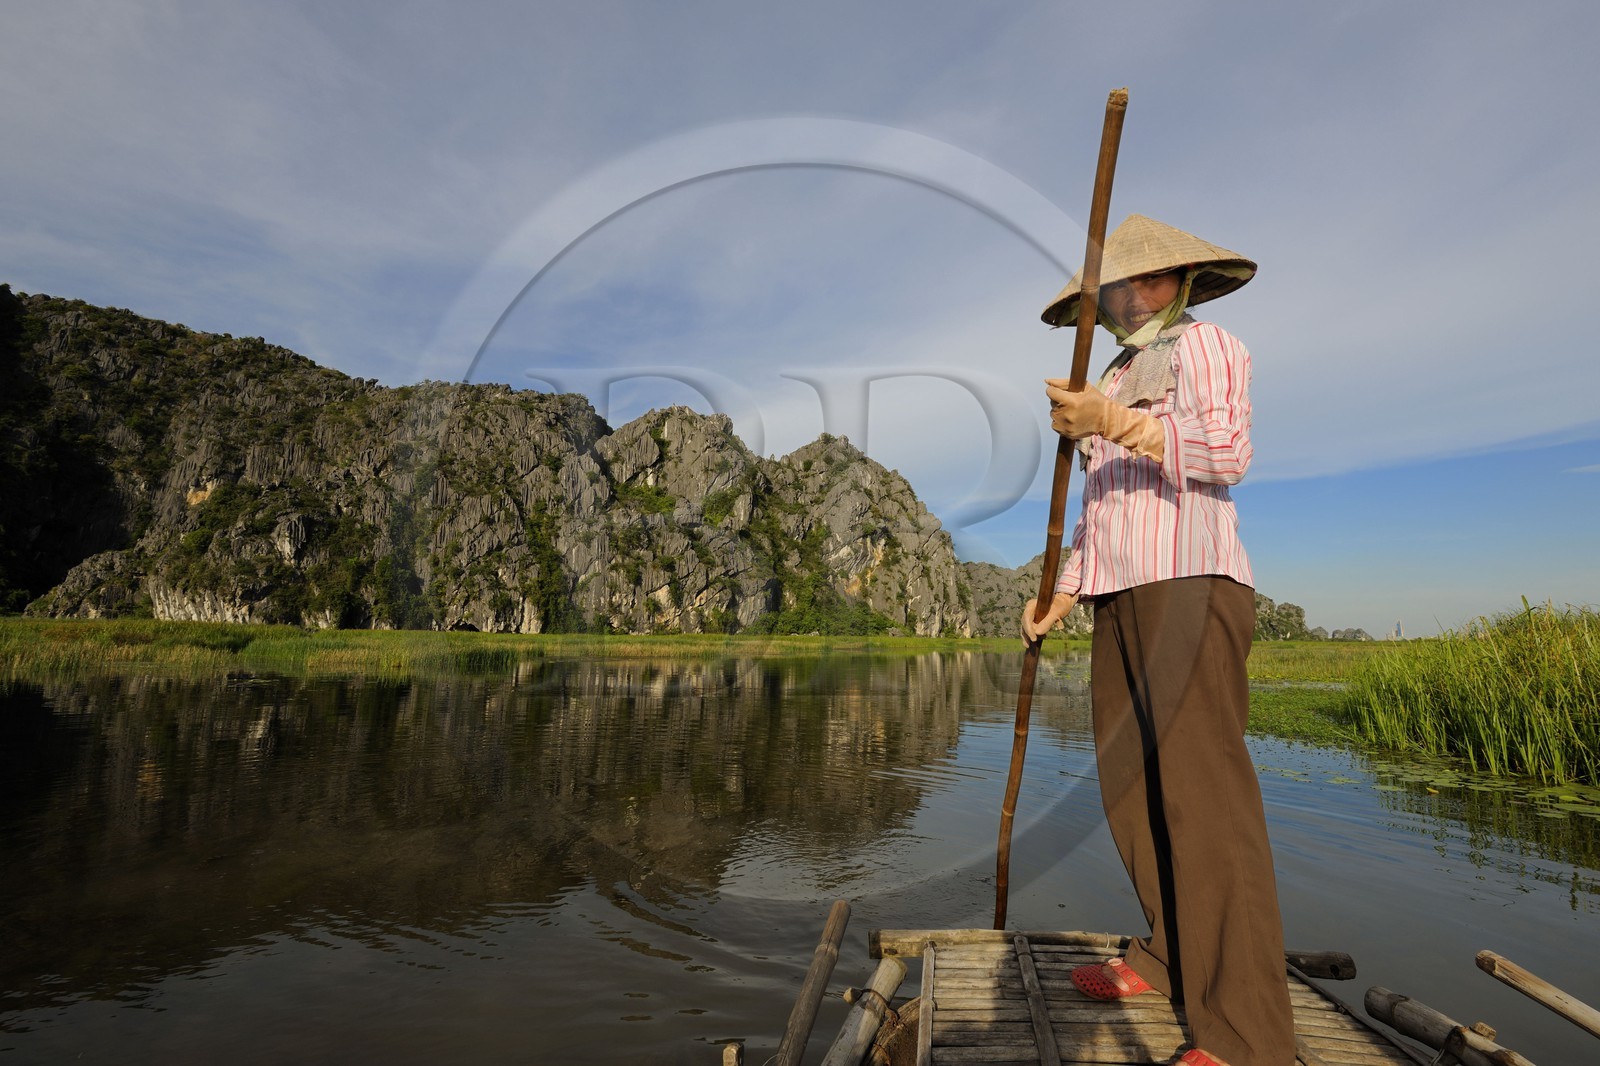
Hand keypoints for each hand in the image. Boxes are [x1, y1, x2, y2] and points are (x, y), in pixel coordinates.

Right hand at [1021, 592, 1078, 645]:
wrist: (1062, 603)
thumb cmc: (1060, 605)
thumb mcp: (1056, 612)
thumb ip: (1048, 622)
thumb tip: (1037, 633)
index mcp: (1032, 604)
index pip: (1026, 617)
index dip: (1028, 629)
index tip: (1033, 639)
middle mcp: (1029, 609)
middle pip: (1024, 623)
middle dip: (1026, 634)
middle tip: (1029, 645)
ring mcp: (1030, 615)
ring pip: (1026, 627)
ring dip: (1028, 636)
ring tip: (1029, 646)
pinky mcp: (1033, 620)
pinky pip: (1030, 628)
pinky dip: (1032, 635)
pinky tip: (1038, 640)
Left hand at [1045, 378, 1164, 461]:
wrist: (1106, 420)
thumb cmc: (1096, 400)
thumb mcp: (1084, 387)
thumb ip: (1063, 383)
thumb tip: (1046, 381)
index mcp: (1071, 401)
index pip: (1050, 392)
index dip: (1055, 390)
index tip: (1062, 392)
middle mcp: (1067, 414)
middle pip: (1052, 403)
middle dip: (1060, 400)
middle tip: (1073, 402)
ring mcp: (1066, 425)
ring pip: (1053, 413)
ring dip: (1059, 411)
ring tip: (1073, 411)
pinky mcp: (1066, 433)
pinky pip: (1054, 424)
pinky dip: (1060, 421)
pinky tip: (1070, 419)